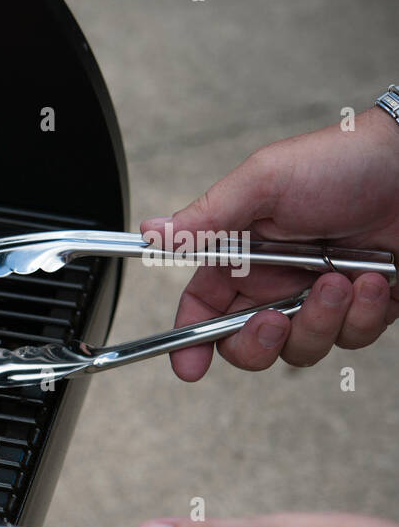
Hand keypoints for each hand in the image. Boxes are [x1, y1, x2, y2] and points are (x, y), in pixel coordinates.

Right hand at [142, 106, 398, 380]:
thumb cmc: (344, 160)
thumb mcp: (264, 181)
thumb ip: (208, 217)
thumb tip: (152, 232)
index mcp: (243, 257)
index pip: (203, 309)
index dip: (190, 341)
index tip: (189, 367)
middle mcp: (278, 282)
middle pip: (248, 344)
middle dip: (259, 342)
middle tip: (276, 319)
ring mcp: (320, 299)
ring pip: (303, 349)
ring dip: (322, 320)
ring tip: (343, 278)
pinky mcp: (363, 308)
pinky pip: (353, 338)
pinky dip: (363, 313)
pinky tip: (374, 278)